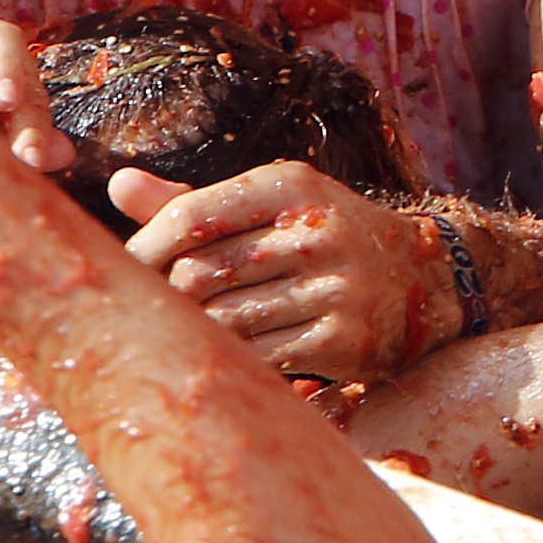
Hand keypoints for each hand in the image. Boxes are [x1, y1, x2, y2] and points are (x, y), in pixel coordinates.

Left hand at [113, 162, 456, 384]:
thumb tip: (118, 182)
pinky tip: (241, 354)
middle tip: (160, 314)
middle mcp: (315, 230)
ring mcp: (333, 286)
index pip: (191, 216)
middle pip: (197, 275)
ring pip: (223, 322)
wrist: (424, 279)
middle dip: (169, 300)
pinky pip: (258, 357)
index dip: (144, 250)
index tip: (124, 275)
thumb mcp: (273, 207)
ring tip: (200, 335)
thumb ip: (196, 203)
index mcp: (291, 185)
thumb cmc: (324, 239)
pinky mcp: (342, 340)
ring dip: (203, 335)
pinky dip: (239, 360)